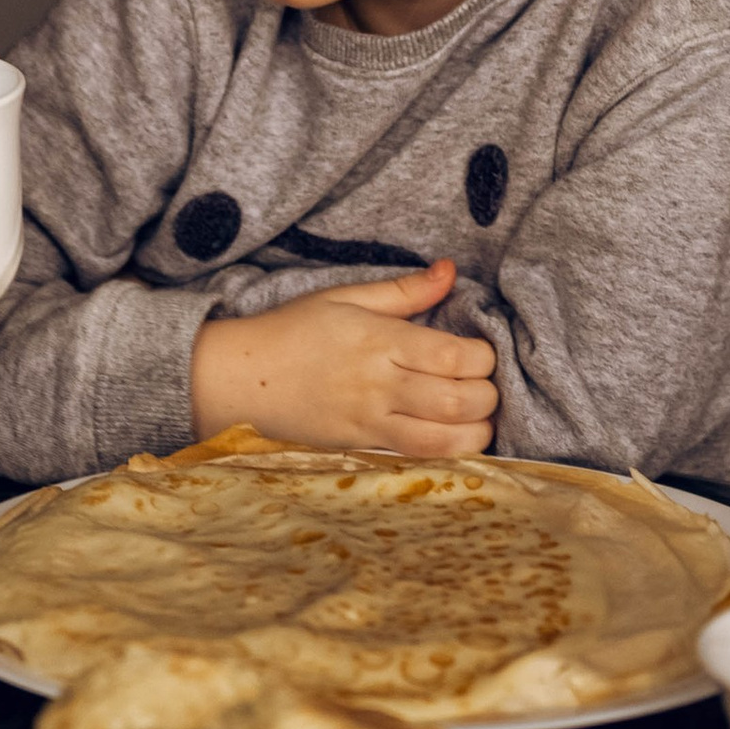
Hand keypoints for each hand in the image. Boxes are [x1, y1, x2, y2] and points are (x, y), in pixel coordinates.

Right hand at [190, 261, 499, 457]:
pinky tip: (454, 442)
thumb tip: (450, 270)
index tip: (481, 352)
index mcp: (380, 341)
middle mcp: (379, 385)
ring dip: (475, 433)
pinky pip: (415, 458)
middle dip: (487, 396)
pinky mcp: (361, 447)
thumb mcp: (346, 297)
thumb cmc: (294, 330)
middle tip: (485, 386)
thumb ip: (404, 290)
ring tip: (478, 419)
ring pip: (442, 440)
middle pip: (456, 401)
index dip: (482, 357)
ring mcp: (370, 422)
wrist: (242, 378)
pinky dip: (446, 455)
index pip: (453, 356)